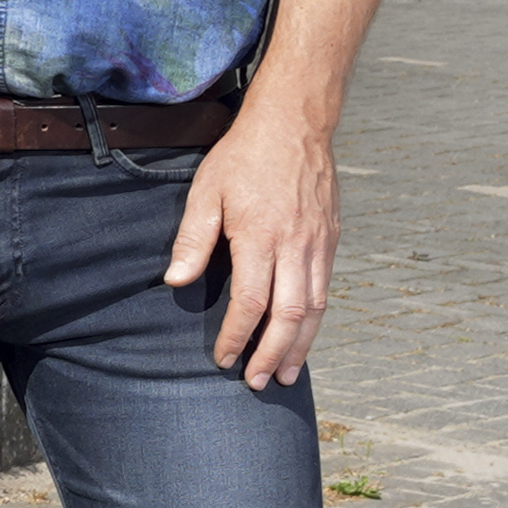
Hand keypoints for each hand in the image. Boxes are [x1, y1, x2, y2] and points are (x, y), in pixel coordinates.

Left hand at [167, 104, 338, 385]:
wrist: (294, 124)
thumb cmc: (243, 157)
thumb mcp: (205, 192)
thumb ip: (192, 240)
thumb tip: (176, 281)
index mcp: (261, 236)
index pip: (250, 301)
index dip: (237, 335)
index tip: (223, 358)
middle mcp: (295, 246)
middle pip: (290, 316)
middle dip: (271, 355)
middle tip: (257, 383)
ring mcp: (318, 244)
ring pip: (315, 309)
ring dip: (300, 347)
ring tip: (284, 374)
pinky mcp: (331, 240)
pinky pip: (325, 290)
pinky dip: (315, 321)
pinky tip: (303, 338)